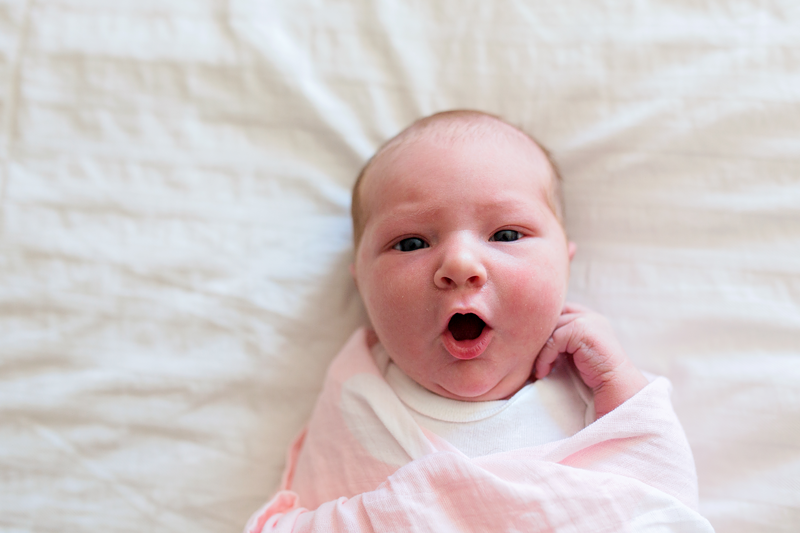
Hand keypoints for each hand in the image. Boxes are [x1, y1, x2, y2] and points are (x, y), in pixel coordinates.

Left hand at [534, 302, 647, 417]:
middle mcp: (588, 315)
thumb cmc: (591, 376)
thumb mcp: (572, 352)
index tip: (530, 349)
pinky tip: (544, 372)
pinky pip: (553, 340)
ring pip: (549, 329)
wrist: (616, 389)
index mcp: (587, 317)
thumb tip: (526, 337)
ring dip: (538, 350)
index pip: (555, 312)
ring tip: (537, 368)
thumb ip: (558, 340)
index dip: (541, 329)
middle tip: (527, 358)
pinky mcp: (583, 331)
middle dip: (536, 338)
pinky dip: (544, 358)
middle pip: (550, 318)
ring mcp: (588, 320)